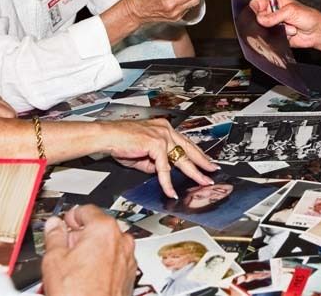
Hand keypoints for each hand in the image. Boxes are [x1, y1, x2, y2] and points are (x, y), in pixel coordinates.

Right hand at [41, 205, 135, 295]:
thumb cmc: (78, 294)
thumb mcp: (54, 260)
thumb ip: (54, 236)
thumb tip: (53, 225)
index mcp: (104, 229)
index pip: (86, 210)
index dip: (71, 216)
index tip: (64, 223)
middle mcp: (121, 240)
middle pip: (99, 226)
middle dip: (82, 234)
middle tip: (66, 247)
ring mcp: (127, 257)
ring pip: (108, 243)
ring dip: (93, 249)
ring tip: (75, 265)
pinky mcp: (129, 273)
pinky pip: (115, 259)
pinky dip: (103, 262)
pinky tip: (87, 275)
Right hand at [101, 119, 219, 198]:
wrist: (107, 136)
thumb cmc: (120, 142)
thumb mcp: (142, 155)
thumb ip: (154, 162)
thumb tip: (162, 172)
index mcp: (164, 128)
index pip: (185, 142)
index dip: (197, 153)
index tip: (206, 161)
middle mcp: (166, 130)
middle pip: (189, 149)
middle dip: (203, 162)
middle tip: (213, 170)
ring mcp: (162, 136)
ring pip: (182, 158)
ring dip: (194, 172)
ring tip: (204, 181)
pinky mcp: (156, 145)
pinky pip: (164, 168)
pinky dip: (167, 182)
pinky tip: (171, 191)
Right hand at [249, 0, 320, 55]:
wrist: (317, 32)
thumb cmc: (309, 17)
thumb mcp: (291, 11)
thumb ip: (274, 16)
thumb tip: (261, 19)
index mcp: (275, 2)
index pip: (257, 3)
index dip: (254, 9)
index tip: (257, 15)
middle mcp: (273, 13)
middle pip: (258, 18)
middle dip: (266, 22)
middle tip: (278, 22)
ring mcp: (274, 25)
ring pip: (264, 30)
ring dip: (277, 30)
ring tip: (289, 27)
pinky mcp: (276, 36)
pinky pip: (271, 38)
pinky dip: (279, 38)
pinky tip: (289, 34)